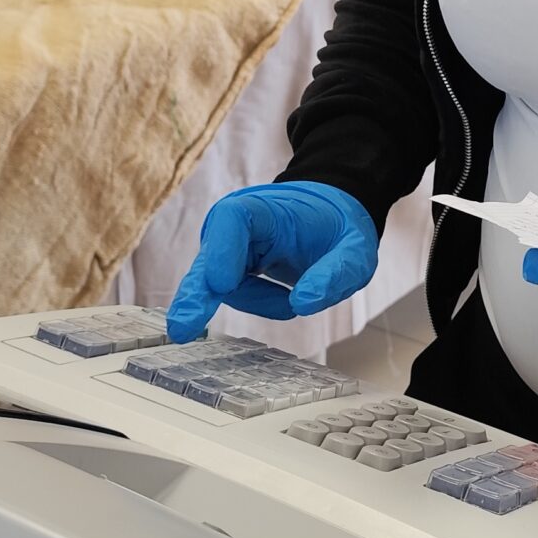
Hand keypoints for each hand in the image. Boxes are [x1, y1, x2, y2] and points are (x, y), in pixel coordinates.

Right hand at [166, 182, 377, 341]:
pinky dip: (259, 302)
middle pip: (206, 258)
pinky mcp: (226, 268)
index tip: (222, 284)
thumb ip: (336, 274)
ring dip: (260, 300)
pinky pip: (231, 294)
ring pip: (219, 286)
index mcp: (264, 208)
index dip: (222, 251)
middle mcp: (234, 225)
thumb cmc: (338, 228)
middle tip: (182, 329)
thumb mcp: (356, 250)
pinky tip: (285, 299)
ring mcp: (225, 248)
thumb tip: (304, 303)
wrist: (328, 216)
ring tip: (293, 300)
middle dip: (195, 295)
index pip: (231, 220)